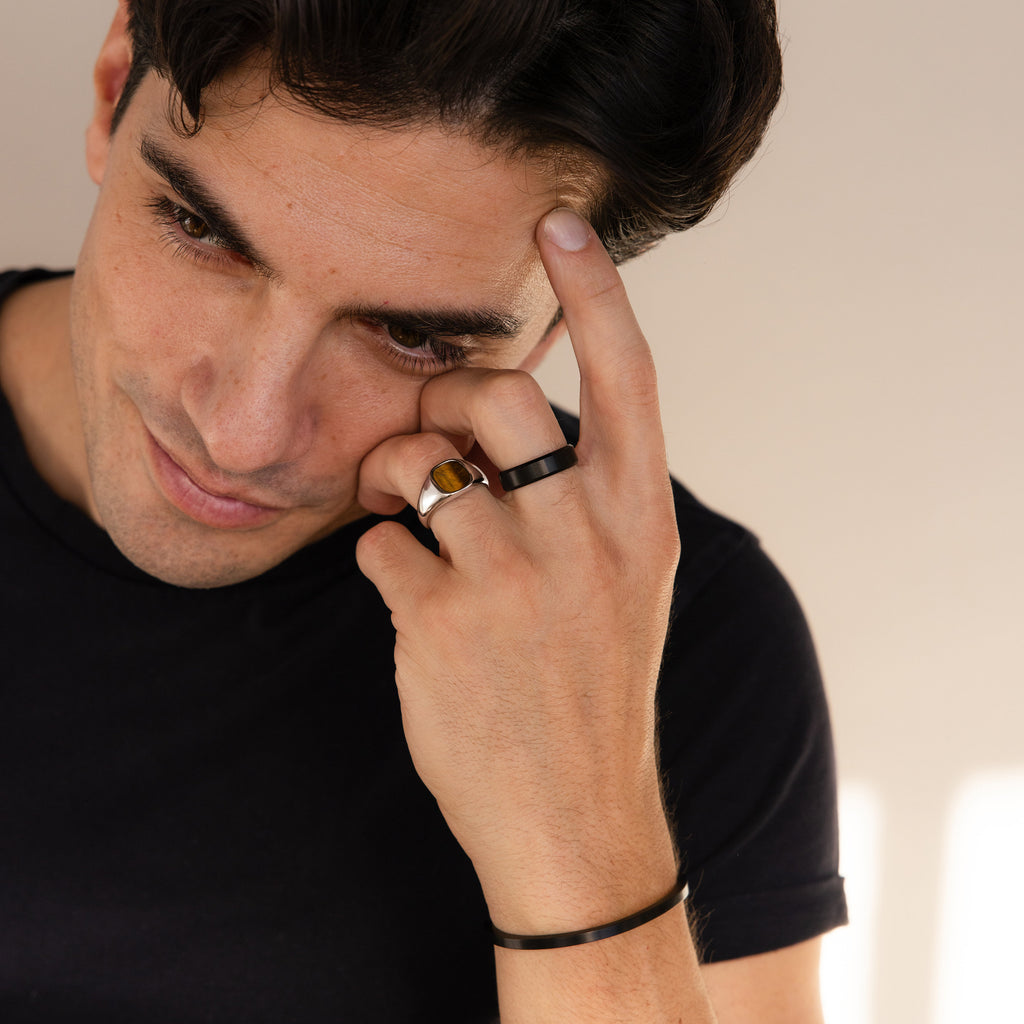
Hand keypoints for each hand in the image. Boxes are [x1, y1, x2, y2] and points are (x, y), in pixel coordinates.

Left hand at [355, 208, 680, 934]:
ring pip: (418, 462)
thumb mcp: (629, 582)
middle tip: (431, 439)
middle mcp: (584, 532)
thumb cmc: (595, 686)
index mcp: (641, 518)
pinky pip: (377, 538)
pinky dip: (378, 553)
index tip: (559, 223)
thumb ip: (587, 496)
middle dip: (445, 396)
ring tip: (407, 519)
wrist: (575, 816)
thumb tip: (501, 418)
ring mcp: (511, 575)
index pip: (628, 374)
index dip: (594, 289)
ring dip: (396, 480)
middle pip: (495, 395)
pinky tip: (408, 599)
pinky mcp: (437, 619)